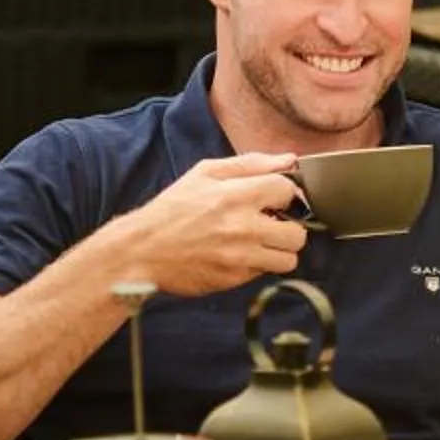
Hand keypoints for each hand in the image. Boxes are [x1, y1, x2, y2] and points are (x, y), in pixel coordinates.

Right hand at [110, 153, 306, 295]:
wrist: (141, 250)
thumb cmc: (172, 209)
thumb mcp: (205, 173)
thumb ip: (251, 164)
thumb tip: (289, 160)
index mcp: (238, 195)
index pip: (288, 191)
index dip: (284, 194)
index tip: (273, 198)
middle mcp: (244, 228)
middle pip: (298, 233)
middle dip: (288, 227)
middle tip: (271, 224)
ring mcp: (241, 257)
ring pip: (289, 259)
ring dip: (279, 250)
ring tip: (260, 243)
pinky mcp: (234, 279)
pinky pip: (265, 273)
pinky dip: (258, 265)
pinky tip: (240, 255)